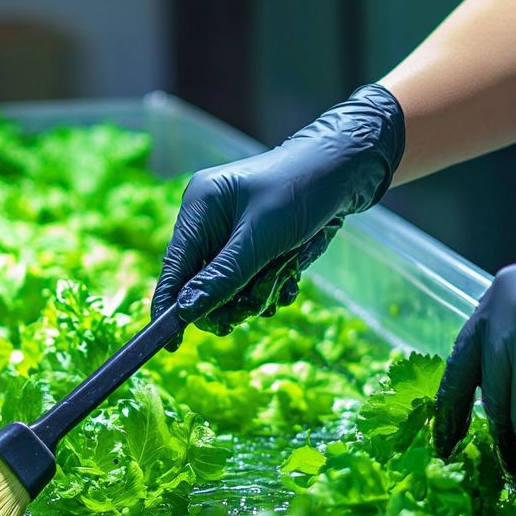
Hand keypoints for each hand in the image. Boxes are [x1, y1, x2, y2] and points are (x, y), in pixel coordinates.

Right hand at [152, 84, 403, 341]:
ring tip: (279, 284)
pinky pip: (251, 278)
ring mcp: (234, 231)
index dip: (169, 305)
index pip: (174, 265)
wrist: (346, 170)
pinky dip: (269, 286)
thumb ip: (222, 278)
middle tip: (248, 311)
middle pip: (201, 281)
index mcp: (200, 206)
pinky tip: (288, 280)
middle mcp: (211, 219)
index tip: (169, 345)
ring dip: (254, 294)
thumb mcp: (260, 240)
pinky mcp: (257, 242)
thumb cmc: (300, 194)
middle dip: (227, 300)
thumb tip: (185, 313)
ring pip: (229, 285)